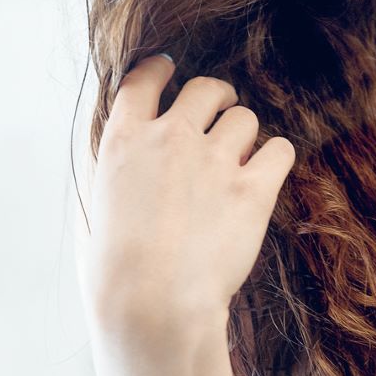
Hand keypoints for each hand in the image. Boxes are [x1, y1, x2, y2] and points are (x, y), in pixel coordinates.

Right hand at [76, 53, 296, 336]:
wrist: (152, 305)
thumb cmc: (114, 271)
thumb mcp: (94, 207)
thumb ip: (114, 171)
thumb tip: (126, 157)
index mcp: (124, 141)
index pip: (144, 79)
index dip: (161, 69)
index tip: (170, 69)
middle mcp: (171, 139)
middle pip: (206, 89)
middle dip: (216, 97)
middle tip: (221, 113)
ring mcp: (215, 161)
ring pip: (245, 118)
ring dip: (245, 135)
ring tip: (240, 160)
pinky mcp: (253, 189)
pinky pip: (281, 150)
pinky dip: (276, 159)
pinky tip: (266, 175)